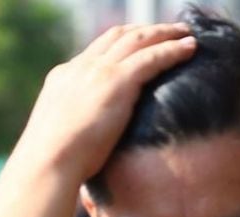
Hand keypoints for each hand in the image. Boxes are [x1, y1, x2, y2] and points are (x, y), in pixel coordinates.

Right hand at [10, 23, 197, 184]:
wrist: (48, 161)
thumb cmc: (55, 162)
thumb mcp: (64, 134)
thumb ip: (80, 125)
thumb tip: (91, 140)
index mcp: (65, 77)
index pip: (97, 50)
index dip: (123, 41)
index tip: (143, 41)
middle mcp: (81, 67)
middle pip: (118, 36)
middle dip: (146, 30)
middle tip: (170, 30)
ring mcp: (98, 71)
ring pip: (138, 40)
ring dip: (164, 34)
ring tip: (187, 33)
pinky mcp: (116, 82)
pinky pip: (151, 57)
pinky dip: (173, 49)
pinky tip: (190, 48)